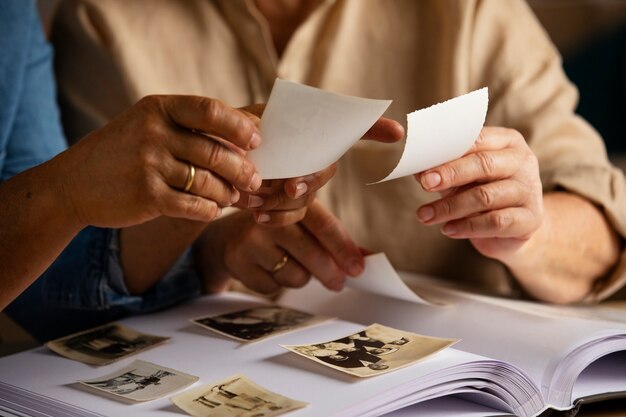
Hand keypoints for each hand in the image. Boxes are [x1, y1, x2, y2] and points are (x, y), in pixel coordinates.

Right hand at [56, 95, 261, 227]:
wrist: (73, 184)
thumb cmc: (123, 153)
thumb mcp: (149, 126)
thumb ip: (191, 127)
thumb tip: (251, 132)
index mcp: (158, 108)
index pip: (210, 110)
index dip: (240, 126)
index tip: (257, 140)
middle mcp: (153, 133)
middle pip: (216, 151)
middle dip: (243, 169)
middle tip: (255, 180)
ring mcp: (149, 164)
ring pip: (209, 182)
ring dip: (228, 193)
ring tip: (233, 197)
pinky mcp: (147, 196)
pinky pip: (194, 205)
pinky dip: (210, 209)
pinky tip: (213, 209)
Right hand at [195, 200, 363, 293]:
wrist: (227, 237)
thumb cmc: (276, 231)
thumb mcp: (303, 224)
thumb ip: (334, 238)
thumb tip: (368, 257)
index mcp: (291, 199)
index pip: (324, 224)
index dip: (343, 248)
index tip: (358, 268)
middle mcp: (269, 215)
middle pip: (311, 253)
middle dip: (330, 273)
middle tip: (338, 282)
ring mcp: (251, 237)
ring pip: (294, 274)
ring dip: (300, 277)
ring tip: (289, 263)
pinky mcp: (238, 260)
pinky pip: (273, 287)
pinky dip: (276, 284)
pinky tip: (268, 269)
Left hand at [236, 104, 405, 225]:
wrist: (212, 169)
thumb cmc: (227, 138)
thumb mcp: (233, 124)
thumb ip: (247, 124)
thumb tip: (259, 132)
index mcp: (303, 128)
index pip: (345, 125)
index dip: (374, 127)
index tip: (397, 132)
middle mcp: (310, 154)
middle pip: (326, 168)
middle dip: (311, 179)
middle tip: (291, 186)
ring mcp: (302, 181)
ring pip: (308, 197)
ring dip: (283, 200)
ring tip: (252, 196)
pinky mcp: (289, 204)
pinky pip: (294, 216)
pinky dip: (276, 217)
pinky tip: (258, 215)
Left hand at [415, 127, 542, 261]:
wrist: (513, 230)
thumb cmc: (483, 193)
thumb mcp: (463, 177)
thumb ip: (443, 169)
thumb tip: (415, 169)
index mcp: (506, 142)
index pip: (476, 140)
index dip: (447, 152)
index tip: (423, 165)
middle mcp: (522, 161)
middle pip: (484, 164)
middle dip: (450, 174)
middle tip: (425, 184)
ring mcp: (529, 190)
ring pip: (485, 196)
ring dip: (450, 207)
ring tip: (426, 215)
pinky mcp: (531, 218)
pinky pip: (495, 222)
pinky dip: (467, 227)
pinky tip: (448, 229)